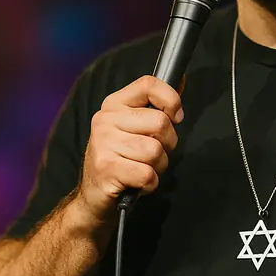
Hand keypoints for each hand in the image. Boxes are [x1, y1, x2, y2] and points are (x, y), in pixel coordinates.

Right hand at [76, 75, 183, 224]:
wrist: (93, 196)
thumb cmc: (121, 159)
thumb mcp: (135, 127)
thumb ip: (157, 105)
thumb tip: (181, 80)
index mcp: (114, 104)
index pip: (149, 84)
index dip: (171, 99)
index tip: (176, 116)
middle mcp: (105, 120)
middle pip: (160, 122)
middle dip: (168, 144)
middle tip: (153, 154)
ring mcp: (103, 144)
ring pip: (155, 151)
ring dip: (158, 166)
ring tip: (143, 168)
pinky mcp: (106, 168)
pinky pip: (147, 174)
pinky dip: (150, 183)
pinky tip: (138, 182)